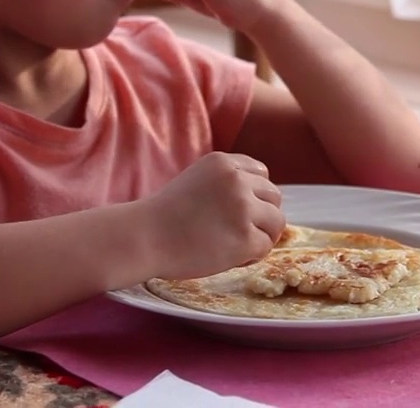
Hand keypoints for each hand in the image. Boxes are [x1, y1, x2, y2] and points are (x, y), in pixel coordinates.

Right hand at [141, 152, 284, 279]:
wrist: (144, 238)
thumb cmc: (163, 217)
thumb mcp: (196, 180)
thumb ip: (225, 183)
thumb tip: (259, 202)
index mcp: (224, 162)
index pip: (261, 173)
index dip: (253, 195)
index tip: (235, 211)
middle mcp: (237, 179)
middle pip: (274, 196)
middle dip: (260, 215)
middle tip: (236, 232)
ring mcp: (243, 208)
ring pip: (276, 221)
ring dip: (260, 235)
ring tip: (234, 245)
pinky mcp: (245, 237)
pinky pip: (266, 247)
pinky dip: (252, 256)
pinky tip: (229, 257)